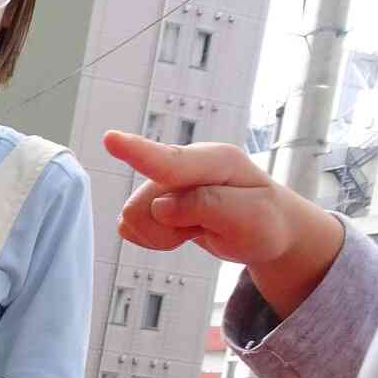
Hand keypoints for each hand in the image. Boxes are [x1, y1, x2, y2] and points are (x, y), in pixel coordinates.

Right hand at [104, 131, 344, 319]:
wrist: (266, 229)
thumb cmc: (266, 221)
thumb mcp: (252, 218)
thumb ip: (208, 207)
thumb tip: (160, 206)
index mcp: (216, 161)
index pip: (172, 160)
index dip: (139, 151)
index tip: (110, 138)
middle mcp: (185, 165)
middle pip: (143, 203)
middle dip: (167, 230)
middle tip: (202, 230)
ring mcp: (166, 181)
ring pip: (133, 216)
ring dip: (161, 235)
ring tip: (194, 230)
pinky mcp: (152, 199)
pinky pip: (130, 226)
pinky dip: (153, 239)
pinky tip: (179, 231)